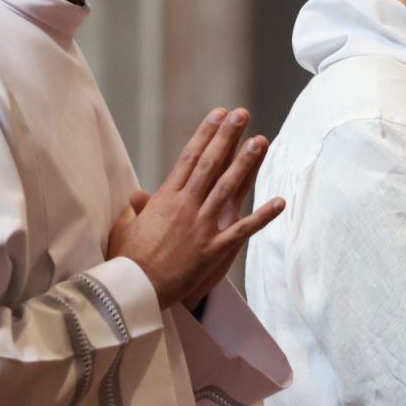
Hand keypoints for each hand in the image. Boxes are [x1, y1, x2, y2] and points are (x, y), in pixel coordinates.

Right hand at [108, 107, 285, 308]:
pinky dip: (262, 216)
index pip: (189, 158)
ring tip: (260, 140)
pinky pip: (243, 230)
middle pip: (210, 165)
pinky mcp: (212, 249)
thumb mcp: (126, 227)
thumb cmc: (126, 260)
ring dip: (246, 164)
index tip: (218, 115)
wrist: (134, 290)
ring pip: (227, 188)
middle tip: (241, 115)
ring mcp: (200, 227)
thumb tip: (138, 194)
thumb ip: (137, 208)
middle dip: (227, 137)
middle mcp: (185, 206)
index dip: (205, 134)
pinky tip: (280, 202)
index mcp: (164, 198)